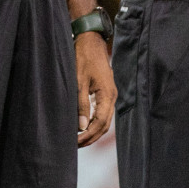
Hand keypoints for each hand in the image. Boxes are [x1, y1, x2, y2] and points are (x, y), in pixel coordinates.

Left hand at [75, 32, 114, 146]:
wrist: (90, 42)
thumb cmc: (83, 58)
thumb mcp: (79, 80)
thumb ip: (81, 103)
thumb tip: (81, 126)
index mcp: (107, 95)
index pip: (100, 123)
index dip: (89, 135)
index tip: (77, 142)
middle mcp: (111, 97)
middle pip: (104, 125)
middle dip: (91, 137)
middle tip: (76, 145)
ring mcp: (109, 95)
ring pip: (104, 120)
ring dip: (92, 131)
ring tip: (78, 139)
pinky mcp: (105, 92)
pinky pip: (101, 112)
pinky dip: (93, 122)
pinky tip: (83, 126)